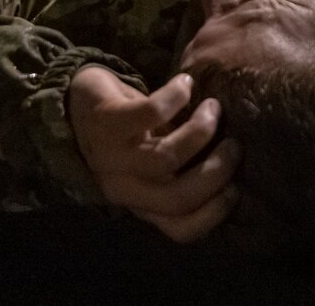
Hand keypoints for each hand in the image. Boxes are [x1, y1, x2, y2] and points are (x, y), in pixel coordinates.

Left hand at [68, 66, 240, 243]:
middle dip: (216, 171)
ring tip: (213, 108)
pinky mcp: (106, 122)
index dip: (215, 213)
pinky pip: (150, 113)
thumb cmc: (130, 133)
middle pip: (178, 199)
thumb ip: (185, 169)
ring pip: (166, 158)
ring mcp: (112, 157)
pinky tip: (186, 84)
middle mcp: (124, 188)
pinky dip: (176, 96)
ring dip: (201, 130)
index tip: (237, 186)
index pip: (181, 229)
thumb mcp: (155, 159)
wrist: (77, 101)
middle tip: (234, 144)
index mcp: (141, 202)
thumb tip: (237, 164)